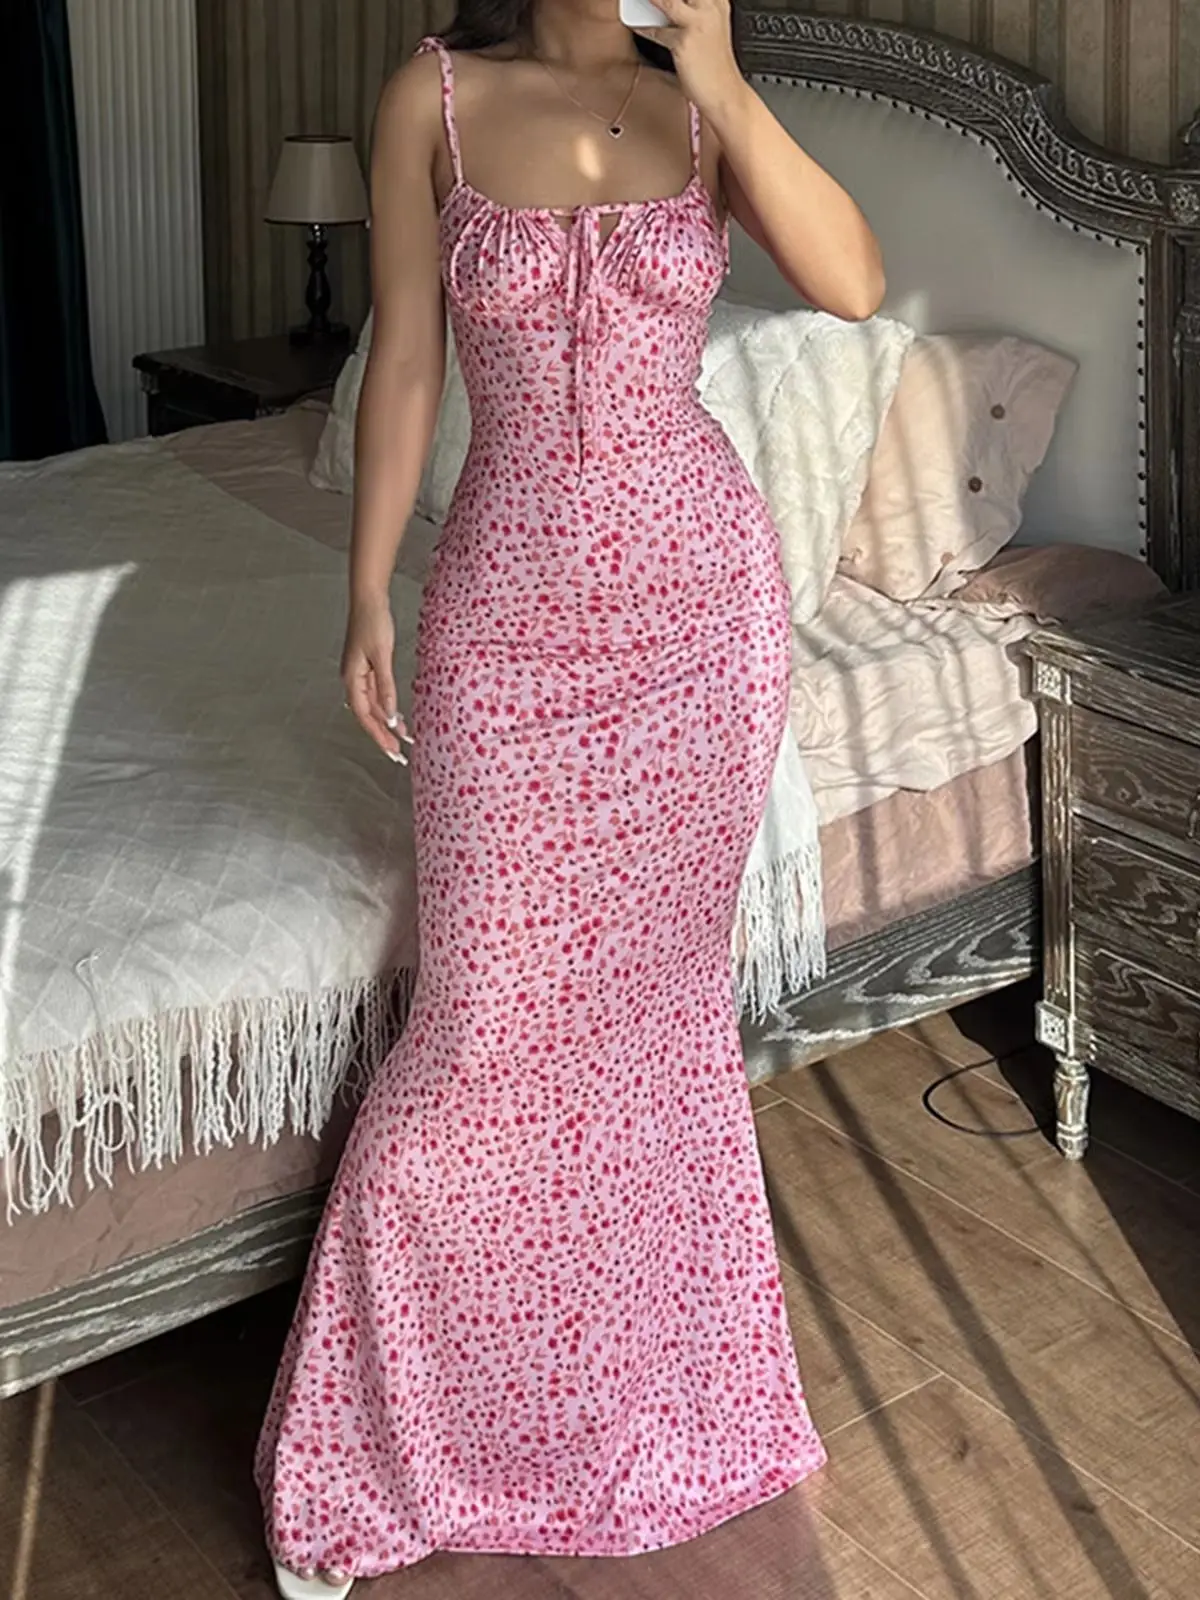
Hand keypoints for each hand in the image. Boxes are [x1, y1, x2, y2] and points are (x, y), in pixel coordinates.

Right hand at [341, 595, 410, 763]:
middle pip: (367, 714)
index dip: (377, 734)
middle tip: (398, 755)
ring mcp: (359, 673)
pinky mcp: (367, 666)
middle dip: (382, 735)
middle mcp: (352, 678)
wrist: (369, 599)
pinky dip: (387, 706)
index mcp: (352, 678)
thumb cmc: (373, 623)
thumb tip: (388, 715)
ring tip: (402, 739)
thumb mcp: (382, 656)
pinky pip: (376, 693)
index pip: (364, 714)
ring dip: (386, 722)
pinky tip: (396, 716)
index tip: (391, 750)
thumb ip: (385, 687)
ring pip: (373, 705)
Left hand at [630, 0, 741, 118]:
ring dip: (652, 1)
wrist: (724, 93)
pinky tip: (636, 24)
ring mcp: (698, 23)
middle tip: (647, 2)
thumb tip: (663, 6)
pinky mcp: (684, 41)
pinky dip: (643, 27)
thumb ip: (691, 12)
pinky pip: (656, 30)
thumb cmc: (714, 66)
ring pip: (667, 1)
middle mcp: (710, 7)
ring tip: (635, 3)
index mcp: (717, 2)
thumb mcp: (709, 29)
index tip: (661, 0)